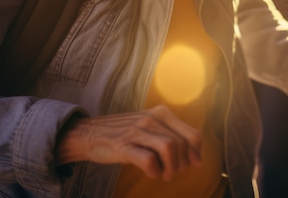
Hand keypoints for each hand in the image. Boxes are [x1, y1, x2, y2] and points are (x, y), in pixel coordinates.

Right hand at [55, 105, 201, 180]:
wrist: (91, 133)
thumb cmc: (125, 132)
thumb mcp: (150, 127)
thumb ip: (172, 136)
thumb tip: (196, 158)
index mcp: (161, 113)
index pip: (192, 134)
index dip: (195, 153)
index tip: (193, 164)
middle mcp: (151, 118)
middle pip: (181, 144)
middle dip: (182, 163)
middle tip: (172, 172)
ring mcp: (137, 131)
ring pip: (169, 148)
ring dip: (170, 168)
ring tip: (164, 175)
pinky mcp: (124, 145)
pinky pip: (148, 159)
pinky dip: (154, 171)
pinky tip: (151, 173)